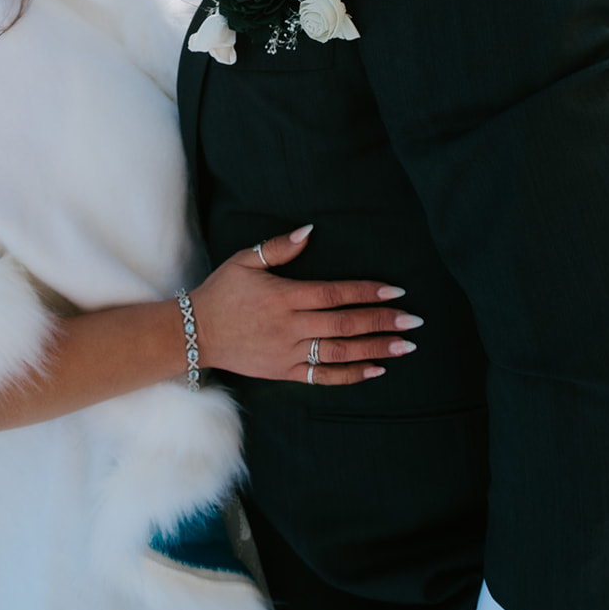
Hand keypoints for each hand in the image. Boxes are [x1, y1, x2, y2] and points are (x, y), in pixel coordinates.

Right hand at [190, 226, 421, 383]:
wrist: (195, 334)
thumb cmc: (222, 292)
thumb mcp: (244, 261)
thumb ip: (278, 248)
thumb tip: (309, 232)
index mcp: (285, 297)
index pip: (334, 294)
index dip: (366, 292)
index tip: (396, 291)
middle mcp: (291, 327)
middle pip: (344, 324)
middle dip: (382, 322)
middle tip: (413, 321)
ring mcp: (289, 353)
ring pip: (339, 352)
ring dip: (375, 349)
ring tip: (404, 347)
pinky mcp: (285, 372)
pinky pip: (323, 377)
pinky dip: (351, 375)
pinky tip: (376, 370)